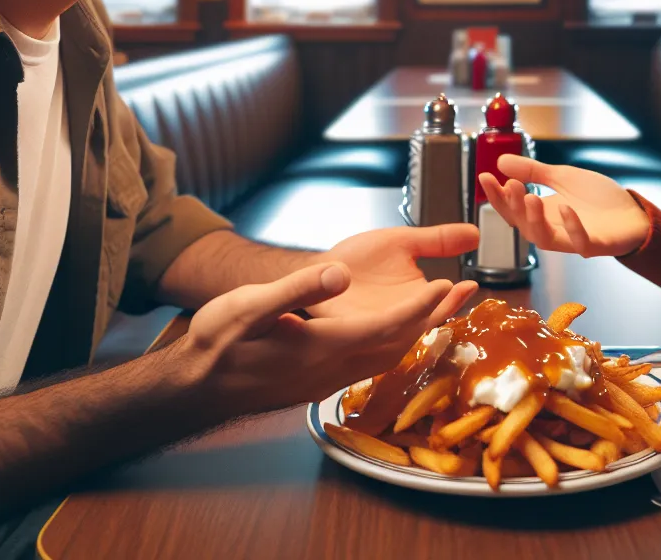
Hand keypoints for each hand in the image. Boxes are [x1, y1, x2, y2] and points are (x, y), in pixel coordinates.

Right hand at [182, 262, 457, 417]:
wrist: (197, 388)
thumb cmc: (217, 343)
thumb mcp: (249, 306)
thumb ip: (297, 291)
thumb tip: (339, 273)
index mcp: (320, 348)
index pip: (384, 328)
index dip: (418, 309)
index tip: (446, 287)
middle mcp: (331, 370)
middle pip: (396, 346)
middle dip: (432, 320)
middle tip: (464, 293)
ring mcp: (327, 380)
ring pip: (387, 358)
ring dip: (418, 333)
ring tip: (443, 309)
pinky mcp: (320, 382)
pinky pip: (371, 364)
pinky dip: (394, 344)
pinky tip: (396, 332)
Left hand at [306, 224, 479, 327]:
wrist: (321, 266)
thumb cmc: (362, 259)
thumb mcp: (404, 243)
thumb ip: (438, 241)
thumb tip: (476, 234)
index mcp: (417, 301)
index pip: (441, 306)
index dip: (456, 299)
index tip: (470, 285)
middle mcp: (399, 319)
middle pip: (424, 322)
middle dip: (439, 310)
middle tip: (453, 290)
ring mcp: (373, 327)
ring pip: (399, 330)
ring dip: (413, 316)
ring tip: (430, 293)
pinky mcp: (346, 329)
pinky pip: (364, 331)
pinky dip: (376, 322)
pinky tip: (388, 306)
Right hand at [478, 155, 649, 257]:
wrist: (633, 214)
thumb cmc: (597, 199)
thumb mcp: (562, 177)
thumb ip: (534, 171)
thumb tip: (501, 161)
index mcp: (542, 214)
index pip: (512, 208)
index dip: (497, 196)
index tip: (485, 176)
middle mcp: (552, 230)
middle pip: (523, 225)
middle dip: (513, 205)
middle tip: (511, 184)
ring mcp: (572, 239)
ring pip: (544, 239)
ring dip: (534, 219)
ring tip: (530, 195)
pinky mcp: (595, 245)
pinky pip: (579, 242)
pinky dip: (572, 226)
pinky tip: (566, 208)